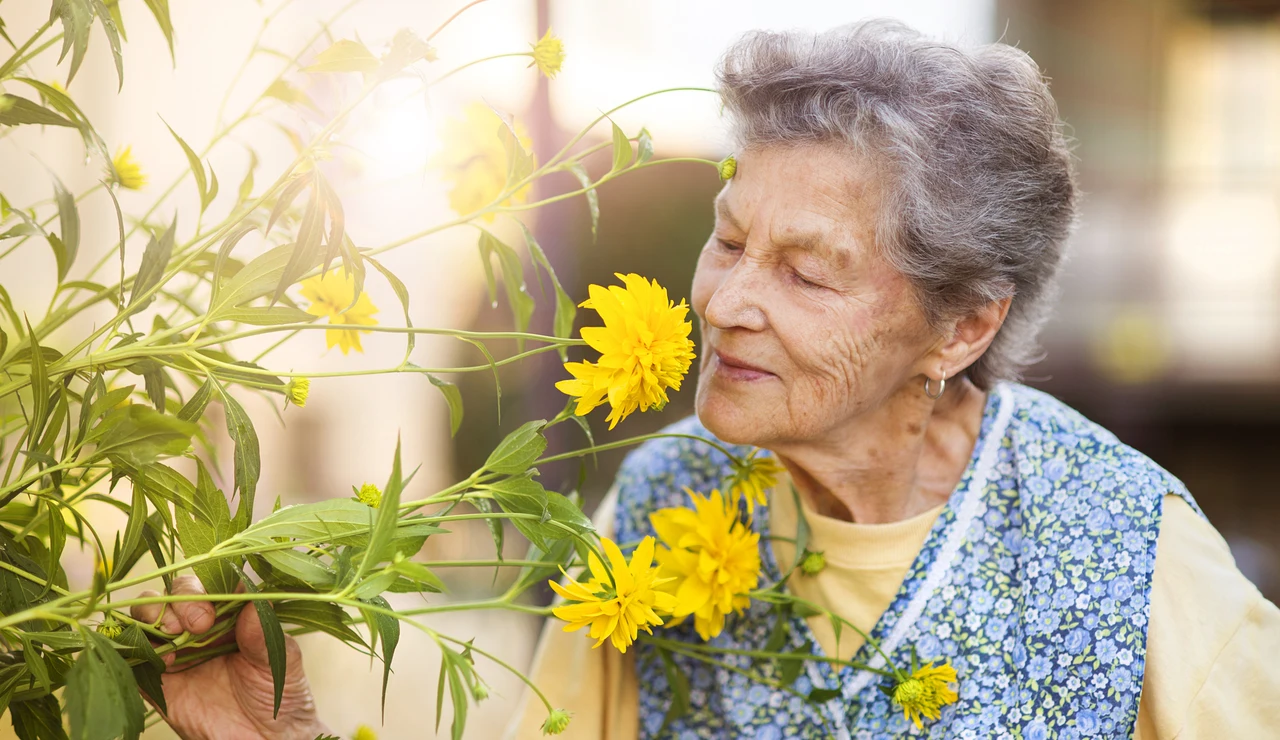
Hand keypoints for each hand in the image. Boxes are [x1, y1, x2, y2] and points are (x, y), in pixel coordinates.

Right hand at [130, 575, 332, 739]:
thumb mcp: (280, 661)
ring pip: (147, 613)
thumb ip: (263, 633)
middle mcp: (200, 624)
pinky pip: (132, 654)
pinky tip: (161, 661)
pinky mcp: (156, 678)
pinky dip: (135, 648)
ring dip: (153, 616)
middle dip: (180, 600)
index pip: (212, 580)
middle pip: (175, 591)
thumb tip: (250, 603)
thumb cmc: (279, 694)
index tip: (213, 609)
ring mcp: (176, 649)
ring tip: (173, 637)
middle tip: (197, 626)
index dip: (207, 586)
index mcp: (232, 612)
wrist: (264, 739)